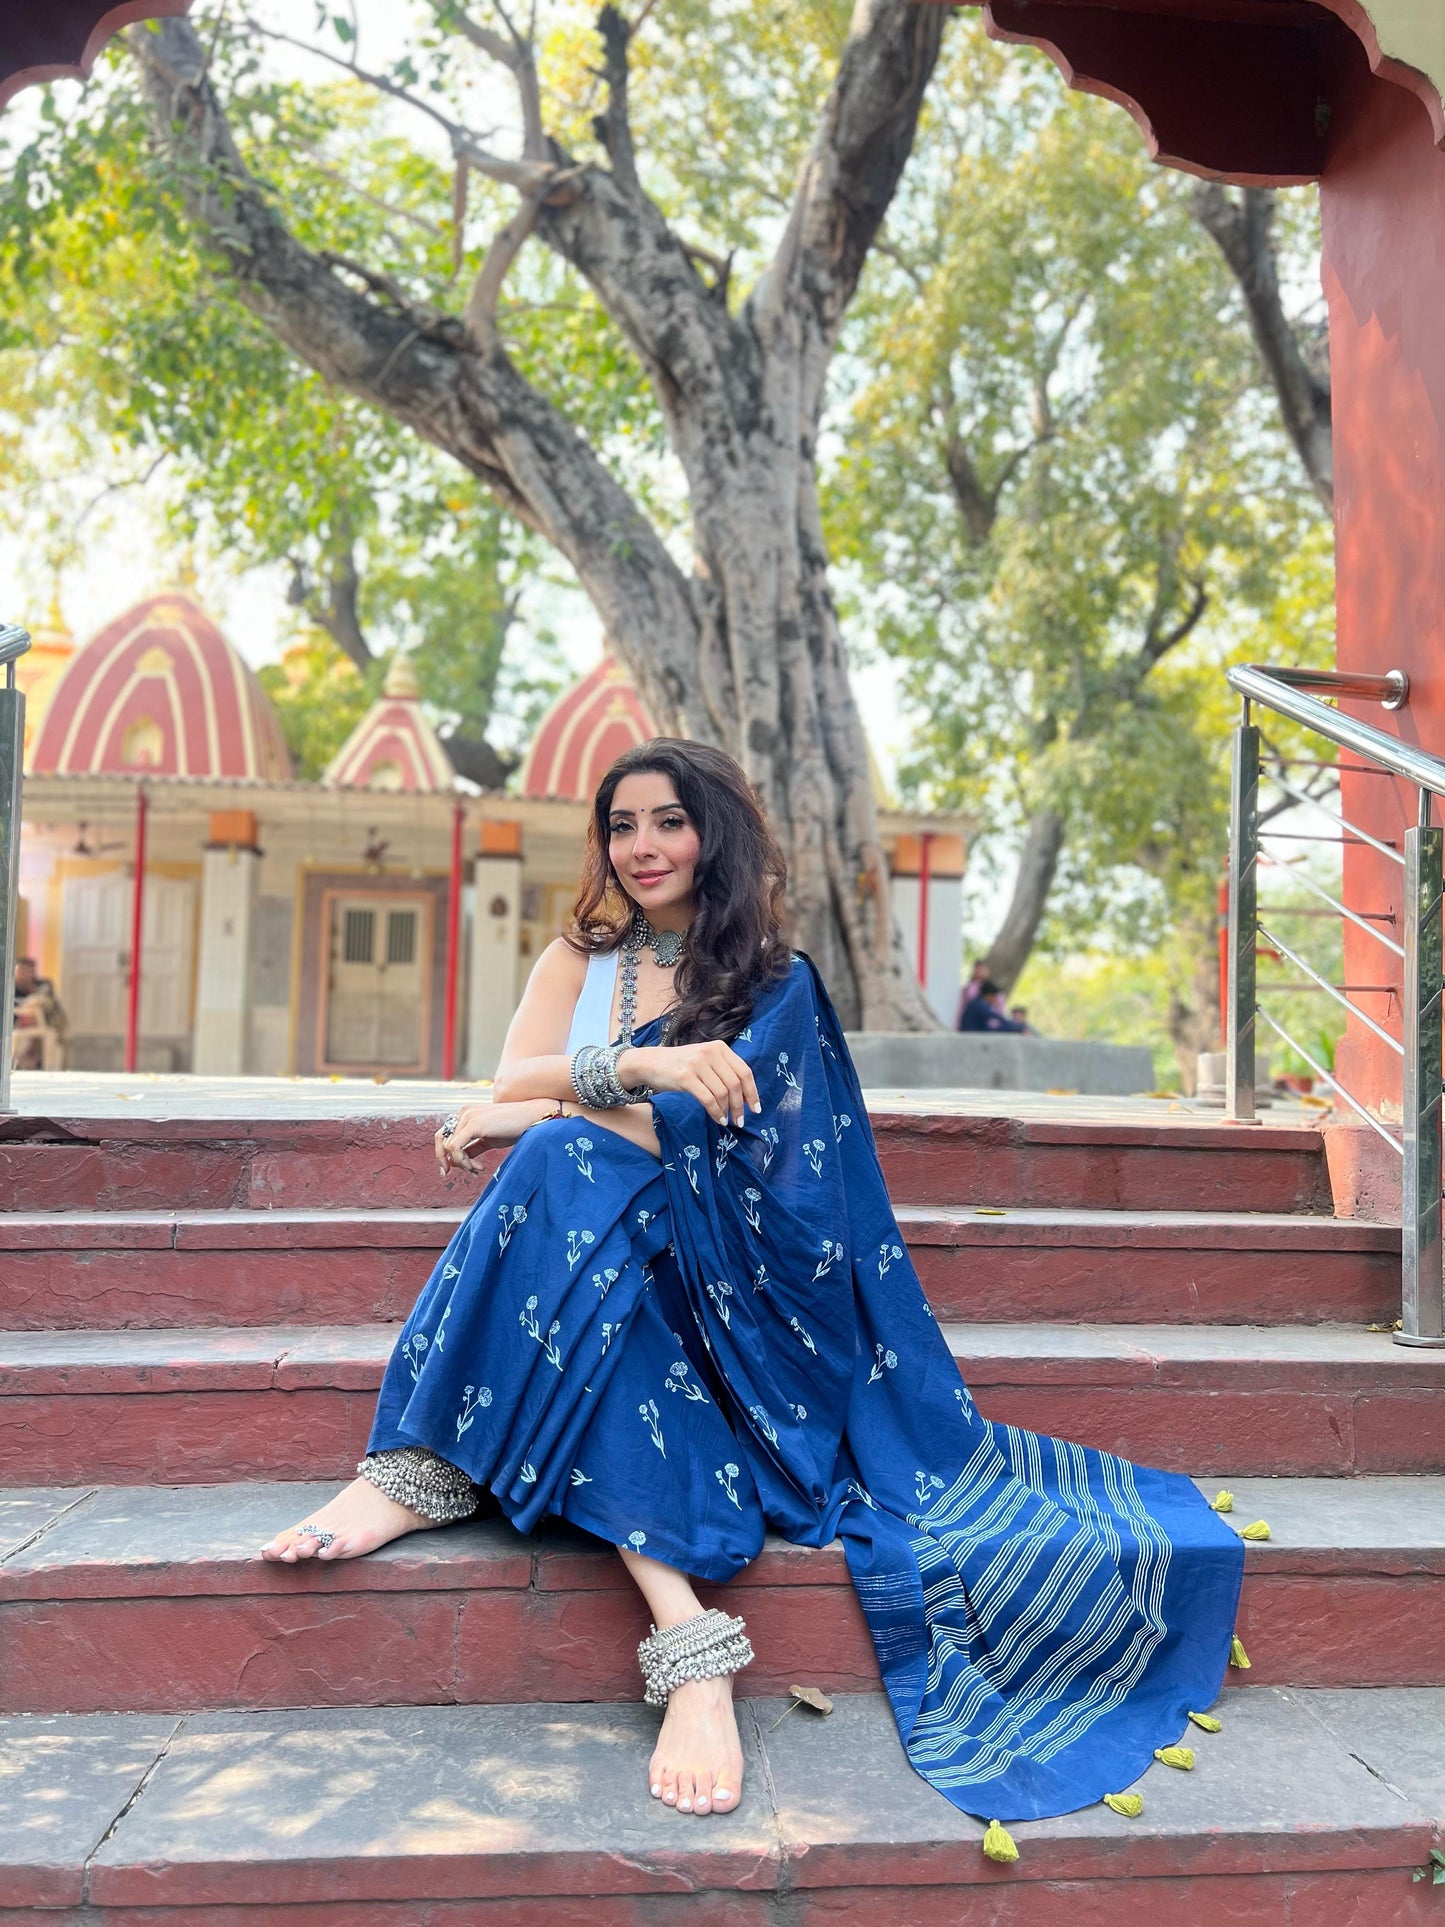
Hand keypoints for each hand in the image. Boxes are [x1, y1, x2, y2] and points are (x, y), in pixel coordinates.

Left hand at [436, 1100, 568, 1175]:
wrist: (533, 1118)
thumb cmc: (514, 1128)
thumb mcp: (488, 1140)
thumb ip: (471, 1148)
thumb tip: (454, 1162)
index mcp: (466, 1113)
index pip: (444, 1135)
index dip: (443, 1154)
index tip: (449, 1170)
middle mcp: (463, 1112)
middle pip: (441, 1140)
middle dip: (447, 1160)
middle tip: (454, 1173)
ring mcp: (467, 1116)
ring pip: (449, 1147)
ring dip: (462, 1164)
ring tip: (478, 1169)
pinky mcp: (474, 1124)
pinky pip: (455, 1149)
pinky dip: (463, 1162)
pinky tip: (479, 1167)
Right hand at [621, 1041, 760, 1127]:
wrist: (650, 1062)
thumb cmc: (681, 1065)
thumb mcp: (705, 1060)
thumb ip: (723, 1070)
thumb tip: (746, 1094)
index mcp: (720, 1048)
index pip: (744, 1071)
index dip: (752, 1092)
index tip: (756, 1108)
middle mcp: (710, 1052)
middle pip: (735, 1084)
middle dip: (740, 1106)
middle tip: (740, 1120)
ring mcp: (697, 1064)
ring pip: (722, 1092)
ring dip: (727, 1111)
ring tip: (727, 1121)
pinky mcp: (685, 1077)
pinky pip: (708, 1099)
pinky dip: (715, 1112)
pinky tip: (717, 1118)